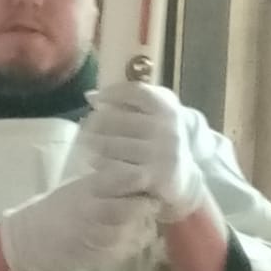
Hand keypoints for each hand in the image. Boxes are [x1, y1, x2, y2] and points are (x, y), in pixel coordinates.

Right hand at [0, 159, 156, 270]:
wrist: (26, 242)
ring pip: (137, 229)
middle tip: (150, 203)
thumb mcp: (78, 189)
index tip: (148, 179)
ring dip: (143, 225)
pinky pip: (129, 248)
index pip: (128, 177)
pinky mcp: (100, 256)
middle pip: (137, 205)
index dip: (143, 178)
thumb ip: (108, 185)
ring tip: (139, 222)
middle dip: (148, 204)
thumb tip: (142, 180)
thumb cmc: (53, 211)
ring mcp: (97, 235)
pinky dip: (134, 242)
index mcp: (88, 188)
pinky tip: (127, 237)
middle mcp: (94, 210)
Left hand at [83, 82, 207, 221]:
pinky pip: (117, 170)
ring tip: (86, 148)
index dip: (111, 92)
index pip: (136, 92)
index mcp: (168, 109)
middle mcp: (166, 128)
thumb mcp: (156, 118)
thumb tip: (89, 96)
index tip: (95, 100)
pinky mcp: (154, 177)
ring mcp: (161, 153)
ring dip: (93, 146)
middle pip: (116, 119)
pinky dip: (101, 167)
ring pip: (111, 145)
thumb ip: (130, 103)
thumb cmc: (161, 144)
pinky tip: (94, 166)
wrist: (186, 178)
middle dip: (94, 124)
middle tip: (84, 130)